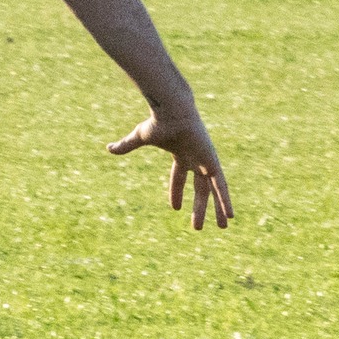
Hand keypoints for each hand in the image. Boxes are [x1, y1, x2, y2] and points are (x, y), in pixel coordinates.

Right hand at [107, 105, 232, 229]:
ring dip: (218, 209)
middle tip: (196, 226)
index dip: (176, 192)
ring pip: (214, 190)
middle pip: (200, 189)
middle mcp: (196, 159)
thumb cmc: (158, 122)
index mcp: (181, 153)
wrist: (173, 112)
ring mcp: (206, 161)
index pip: (179, 177)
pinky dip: (226, 200)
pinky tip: (230, 214)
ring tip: (223, 227)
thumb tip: (108, 148)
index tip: (175, 209)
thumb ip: (127, 145)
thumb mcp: (140, 137)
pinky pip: (221, 185)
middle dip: (199, 207)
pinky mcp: (213, 162)